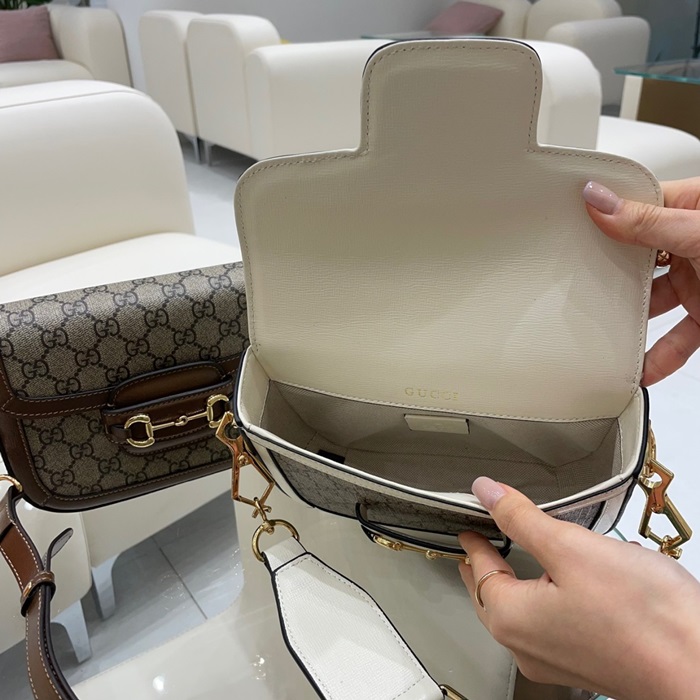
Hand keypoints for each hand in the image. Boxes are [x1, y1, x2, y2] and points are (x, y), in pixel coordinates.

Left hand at [459, 478, 699, 699]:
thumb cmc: (645, 618)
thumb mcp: (571, 547)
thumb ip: (522, 519)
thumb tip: (488, 492)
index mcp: (512, 619)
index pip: (478, 570)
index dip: (473, 543)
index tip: (469, 529)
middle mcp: (527, 648)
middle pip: (493, 598)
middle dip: (486, 568)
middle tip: (481, 547)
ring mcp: (557, 662)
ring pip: (521, 615)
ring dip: (515, 585)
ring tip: (514, 563)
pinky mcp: (586, 664)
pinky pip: (550, 627)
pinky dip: (544, 602)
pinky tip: (560, 588)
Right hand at [583, 178, 699, 384]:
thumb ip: (651, 222)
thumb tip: (599, 199)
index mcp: (694, 207)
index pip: (635, 205)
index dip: (601, 214)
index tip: (565, 226)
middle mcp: (691, 243)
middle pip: (635, 258)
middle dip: (606, 274)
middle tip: (572, 283)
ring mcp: (698, 282)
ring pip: (650, 304)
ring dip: (627, 322)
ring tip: (596, 332)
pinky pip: (675, 340)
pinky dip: (657, 357)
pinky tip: (637, 369)